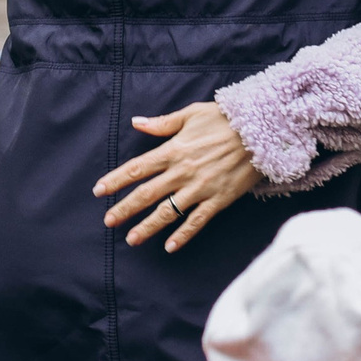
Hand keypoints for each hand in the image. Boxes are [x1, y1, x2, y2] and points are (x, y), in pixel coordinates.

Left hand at [91, 101, 263, 251]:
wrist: (261, 131)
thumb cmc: (224, 119)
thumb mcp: (191, 114)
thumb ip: (162, 123)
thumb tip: (136, 122)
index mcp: (173, 150)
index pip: (137, 168)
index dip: (116, 180)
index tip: (99, 191)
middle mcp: (182, 171)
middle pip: (146, 194)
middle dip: (125, 209)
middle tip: (108, 221)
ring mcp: (200, 188)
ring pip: (167, 212)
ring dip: (147, 226)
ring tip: (131, 239)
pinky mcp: (218, 200)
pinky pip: (197, 221)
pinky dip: (183, 235)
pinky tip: (170, 246)